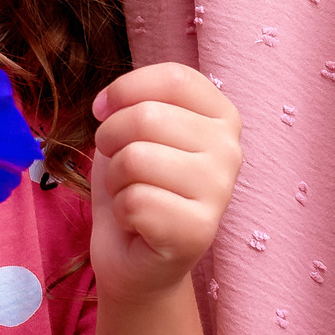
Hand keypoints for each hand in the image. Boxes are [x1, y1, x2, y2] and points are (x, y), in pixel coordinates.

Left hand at [87, 65, 241, 305]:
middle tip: (118, 164)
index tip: (104, 110)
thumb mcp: (134, 129)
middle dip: (110, 139)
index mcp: (222, 117)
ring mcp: (220, 192)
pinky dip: (122, 211)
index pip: (173, 77)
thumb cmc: (136, 184)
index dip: (125, 89)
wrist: (135, 257)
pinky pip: (134, 201)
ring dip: (115, 179)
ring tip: (132, 193)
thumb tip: (108, 103)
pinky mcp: (199, 231)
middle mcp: (231, 150)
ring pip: (135, 158)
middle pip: (146, 116)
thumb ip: (135, 101)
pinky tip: (138, 223)